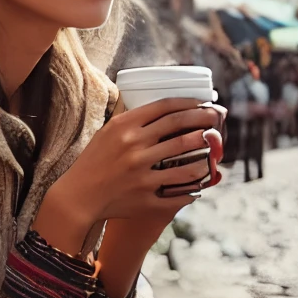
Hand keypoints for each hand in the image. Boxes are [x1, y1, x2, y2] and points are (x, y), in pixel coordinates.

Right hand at [34, 97, 222, 255]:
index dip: (189, 103)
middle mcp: (134, 147)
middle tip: (218, 118)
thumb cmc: (94, 162)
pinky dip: (194, 186)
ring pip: (185, 159)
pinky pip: (178, 190)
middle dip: (204, 120)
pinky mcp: (145, 195)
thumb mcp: (107, 132)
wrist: (79, 196)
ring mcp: (141, 172)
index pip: (164, 107)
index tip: (204, 102)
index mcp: (124, 127)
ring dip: (205, 152)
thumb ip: (130, 119)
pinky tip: (203, 181)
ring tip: (214, 148)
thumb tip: (157, 106)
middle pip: (179, 128)